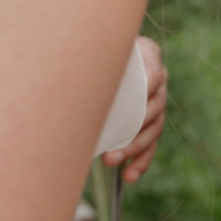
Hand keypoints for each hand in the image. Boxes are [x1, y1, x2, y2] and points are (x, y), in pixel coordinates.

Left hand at [104, 37, 168, 182]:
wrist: (102, 58)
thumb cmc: (97, 49)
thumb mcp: (97, 44)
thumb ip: (91, 50)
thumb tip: (62, 60)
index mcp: (149, 58)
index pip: (155, 75)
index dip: (149, 88)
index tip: (137, 99)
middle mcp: (158, 83)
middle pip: (154, 109)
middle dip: (134, 131)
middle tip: (111, 144)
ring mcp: (157, 105)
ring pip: (153, 130)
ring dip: (134, 150)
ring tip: (111, 162)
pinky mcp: (151, 124)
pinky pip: (151, 145)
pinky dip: (141, 161)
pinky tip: (130, 176)